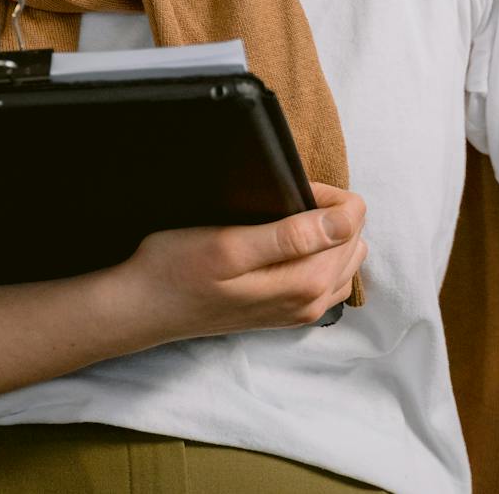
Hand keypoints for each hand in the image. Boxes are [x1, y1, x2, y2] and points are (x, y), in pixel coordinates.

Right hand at [111, 182, 366, 342]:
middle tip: (282, 200)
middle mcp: (312, 302)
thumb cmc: (177, 269)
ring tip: (282, 219)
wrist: (145, 307)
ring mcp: (301, 311)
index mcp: (305, 284)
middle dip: (328, 213)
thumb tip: (347, 220)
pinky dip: (316, 254)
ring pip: (343, 260)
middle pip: (352, 241)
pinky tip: (286, 244)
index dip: (328, 195)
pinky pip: (326, 278)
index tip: (293, 187)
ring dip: (325, 233)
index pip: (351, 224)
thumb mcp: (229, 245)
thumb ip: (292, 236)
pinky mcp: (287, 312)